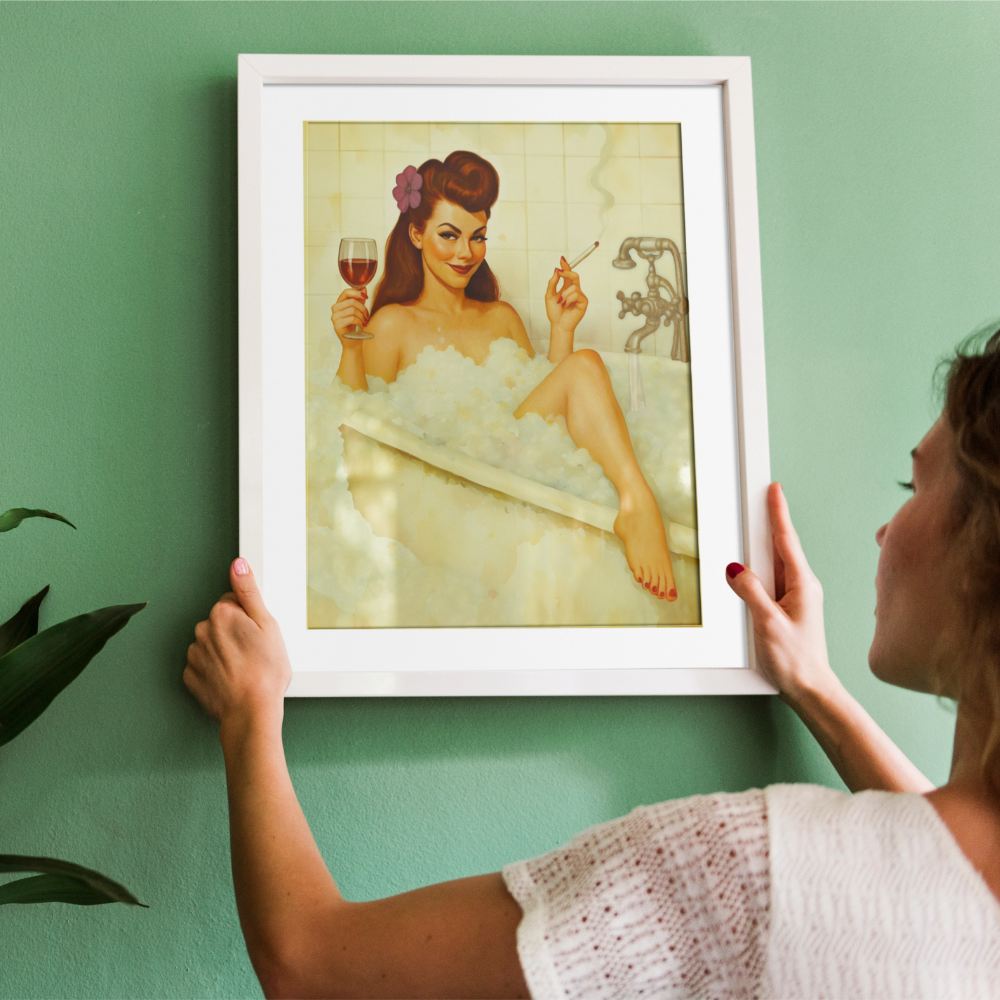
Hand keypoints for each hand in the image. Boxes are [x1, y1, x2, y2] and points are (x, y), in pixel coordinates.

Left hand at [184, 559, 291, 729]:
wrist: (251, 712)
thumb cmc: (265, 671)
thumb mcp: (267, 624)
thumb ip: (249, 591)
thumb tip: (238, 564)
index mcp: (222, 613)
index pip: (234, 601)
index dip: (250, 616)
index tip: (259, 633)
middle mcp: (203, 631)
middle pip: (221, 622)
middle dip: (236, 633)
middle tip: (255, 651)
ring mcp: (195, 655)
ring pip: (212, 644)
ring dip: (225, 651)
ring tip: (245, 667)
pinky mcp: (191, 677)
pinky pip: (203, 666)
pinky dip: (215, 670)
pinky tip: (232, 678)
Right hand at [331, 288, 369, 344]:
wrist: (353, 342)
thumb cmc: (355, 327)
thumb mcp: (358, 310)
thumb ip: (360, 299)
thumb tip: (363, 287)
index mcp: (339, 304)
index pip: (346, 292)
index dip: (357, 292)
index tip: (366, 296)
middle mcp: (335, 309)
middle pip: (351, 301)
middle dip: (362, 308)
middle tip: (367, 315)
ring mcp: (335, 317)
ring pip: (352, 310)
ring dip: (362, 316)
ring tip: (364, 321)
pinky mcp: (337, 325)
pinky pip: (352, 318)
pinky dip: (359, 321)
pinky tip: (362, 325)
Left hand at [545, 256, 587, 333]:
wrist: (558, 324)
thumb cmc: (555, 313)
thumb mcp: (549, 295)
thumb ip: (552, 283)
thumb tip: (556, 271)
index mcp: (566, 288)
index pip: (568, 275)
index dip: (566, 266)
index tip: (562, 259)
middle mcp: (574, 291)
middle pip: (574, 276)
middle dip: (568, 272)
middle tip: (561, 272)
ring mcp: (580, 296)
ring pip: (573, 287)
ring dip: (564, 294)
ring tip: (561, 303)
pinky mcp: (584, 302)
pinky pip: (577, 294)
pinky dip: (569, 299)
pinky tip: (566, 305)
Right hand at [726, 483, 837, 700]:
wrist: (811, 688)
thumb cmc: (796, 660)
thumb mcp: (767, 623)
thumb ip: (751, 592)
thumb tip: (735, 568)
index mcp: (802, 584)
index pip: (786, 540)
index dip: (778, 512)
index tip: (774, 489)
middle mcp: (802, 586)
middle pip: (781, 545)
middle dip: (771, 519)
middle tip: (762, 496)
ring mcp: (796, 597)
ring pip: (776, 562)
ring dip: (764, 543)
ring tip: (754, 524)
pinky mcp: (788, 607)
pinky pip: (772, 578)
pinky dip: (761, 566)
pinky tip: (753, 565)